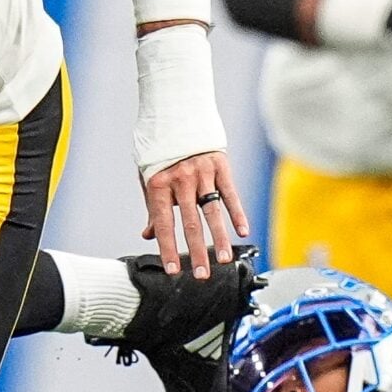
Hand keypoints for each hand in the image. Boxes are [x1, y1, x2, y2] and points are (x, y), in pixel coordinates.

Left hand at [142, 148, 248, 279]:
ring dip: (219, 238)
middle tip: (201, 275)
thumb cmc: (162, 152)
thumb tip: (148, 235)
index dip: (167, 248)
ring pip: (212, 211)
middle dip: (196, 251)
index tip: (172, 271)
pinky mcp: (220, 166)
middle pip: (190, 222)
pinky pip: (230, 193)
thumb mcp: (149, 176)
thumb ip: (153, 207)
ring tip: (224, 260)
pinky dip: (237, 213)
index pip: (163, 223)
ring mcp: (202, 173)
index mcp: (159, 184)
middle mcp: (180, 180)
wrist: (178, 116)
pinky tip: (243, 231)